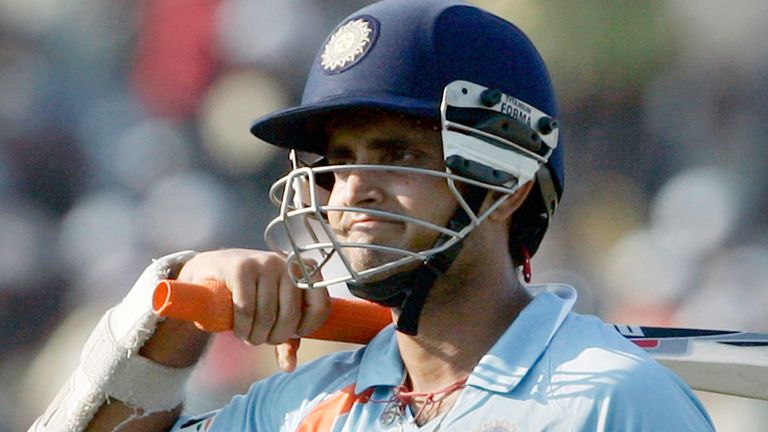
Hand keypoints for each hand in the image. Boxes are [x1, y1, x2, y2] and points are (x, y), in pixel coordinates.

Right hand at [176, 249, 329, 369]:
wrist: (214, 269)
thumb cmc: (251, 292)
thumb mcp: (275, 312)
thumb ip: (288, 338)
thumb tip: (289, 367)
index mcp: (305, 271)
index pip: (321, 306)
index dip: (307, 328)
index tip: (291, 334)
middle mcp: (288, 263)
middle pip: (291, 315)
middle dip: (275, 337)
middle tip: (262, 339)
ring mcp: (264, 263)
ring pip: (267, 314)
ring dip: (256, 336)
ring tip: (249, 336)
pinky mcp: (240, 268)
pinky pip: (246, 309)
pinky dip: (242, 327)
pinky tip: (239, 330)